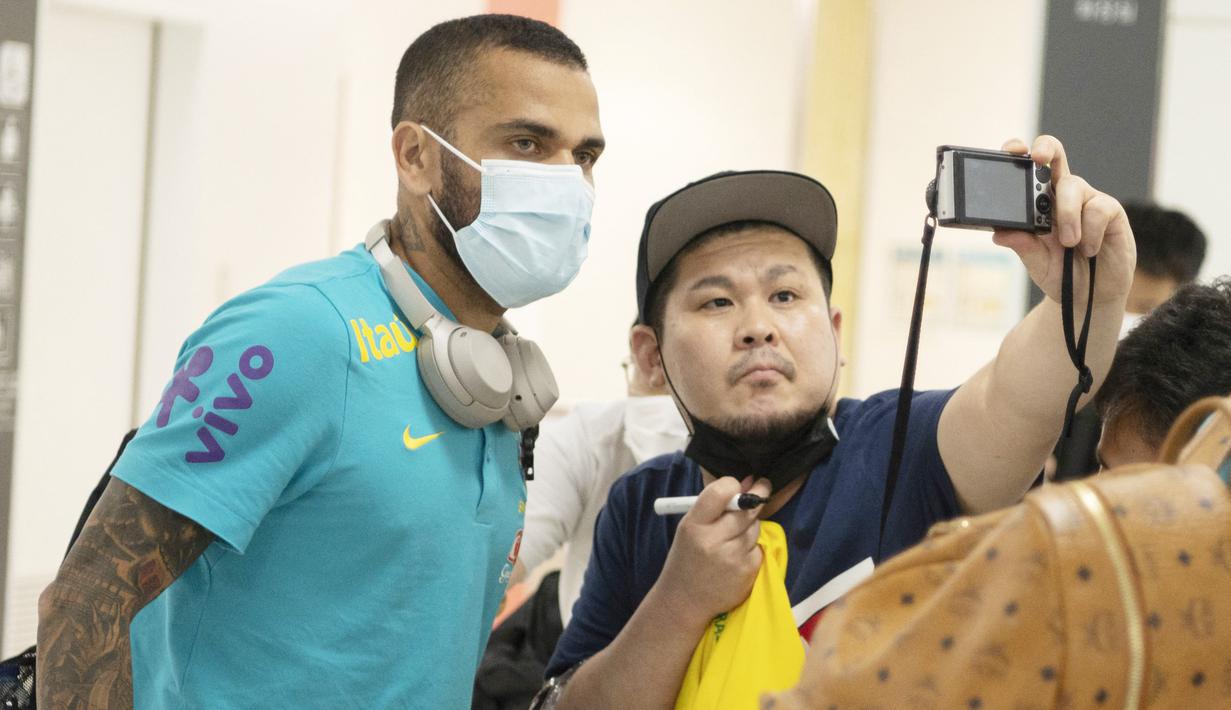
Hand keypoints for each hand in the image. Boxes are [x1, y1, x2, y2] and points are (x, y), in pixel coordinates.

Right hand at [655, 476, 771, 625]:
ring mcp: (732, 557)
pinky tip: (736, 557)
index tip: (738, 485)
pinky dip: (751, 549)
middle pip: (746, 508)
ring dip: (749, 527)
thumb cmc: (687, 558)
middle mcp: (713, 540)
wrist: (684, 600)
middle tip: (761, 488)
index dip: (733, 485)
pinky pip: (758, 548)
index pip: (721, 492)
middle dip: (754, 499)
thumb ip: (715, 505)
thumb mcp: (690, 528)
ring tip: (732, 538)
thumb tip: (751, 481)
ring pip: (755, 527)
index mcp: (694, 525)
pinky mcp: (747, 571)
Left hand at [991, 135, 1135, 305]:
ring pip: (1072, 187)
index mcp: (1039, 202)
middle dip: (1045, 150)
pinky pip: (1097, 209)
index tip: (1011, 151)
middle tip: (1037, 159)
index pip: (1029, 169)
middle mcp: (1062, 194)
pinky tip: (1089, 249)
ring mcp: (1087, 200)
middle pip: (1055, 156)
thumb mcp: (1036, 262)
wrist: (1091, 297)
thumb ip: (1021, 246)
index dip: (1020, 153)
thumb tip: (999, 233)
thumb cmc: (1061, 273)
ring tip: (1068, 243)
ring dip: (1067, 216)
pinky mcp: (1110, 211)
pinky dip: (1090, 232)